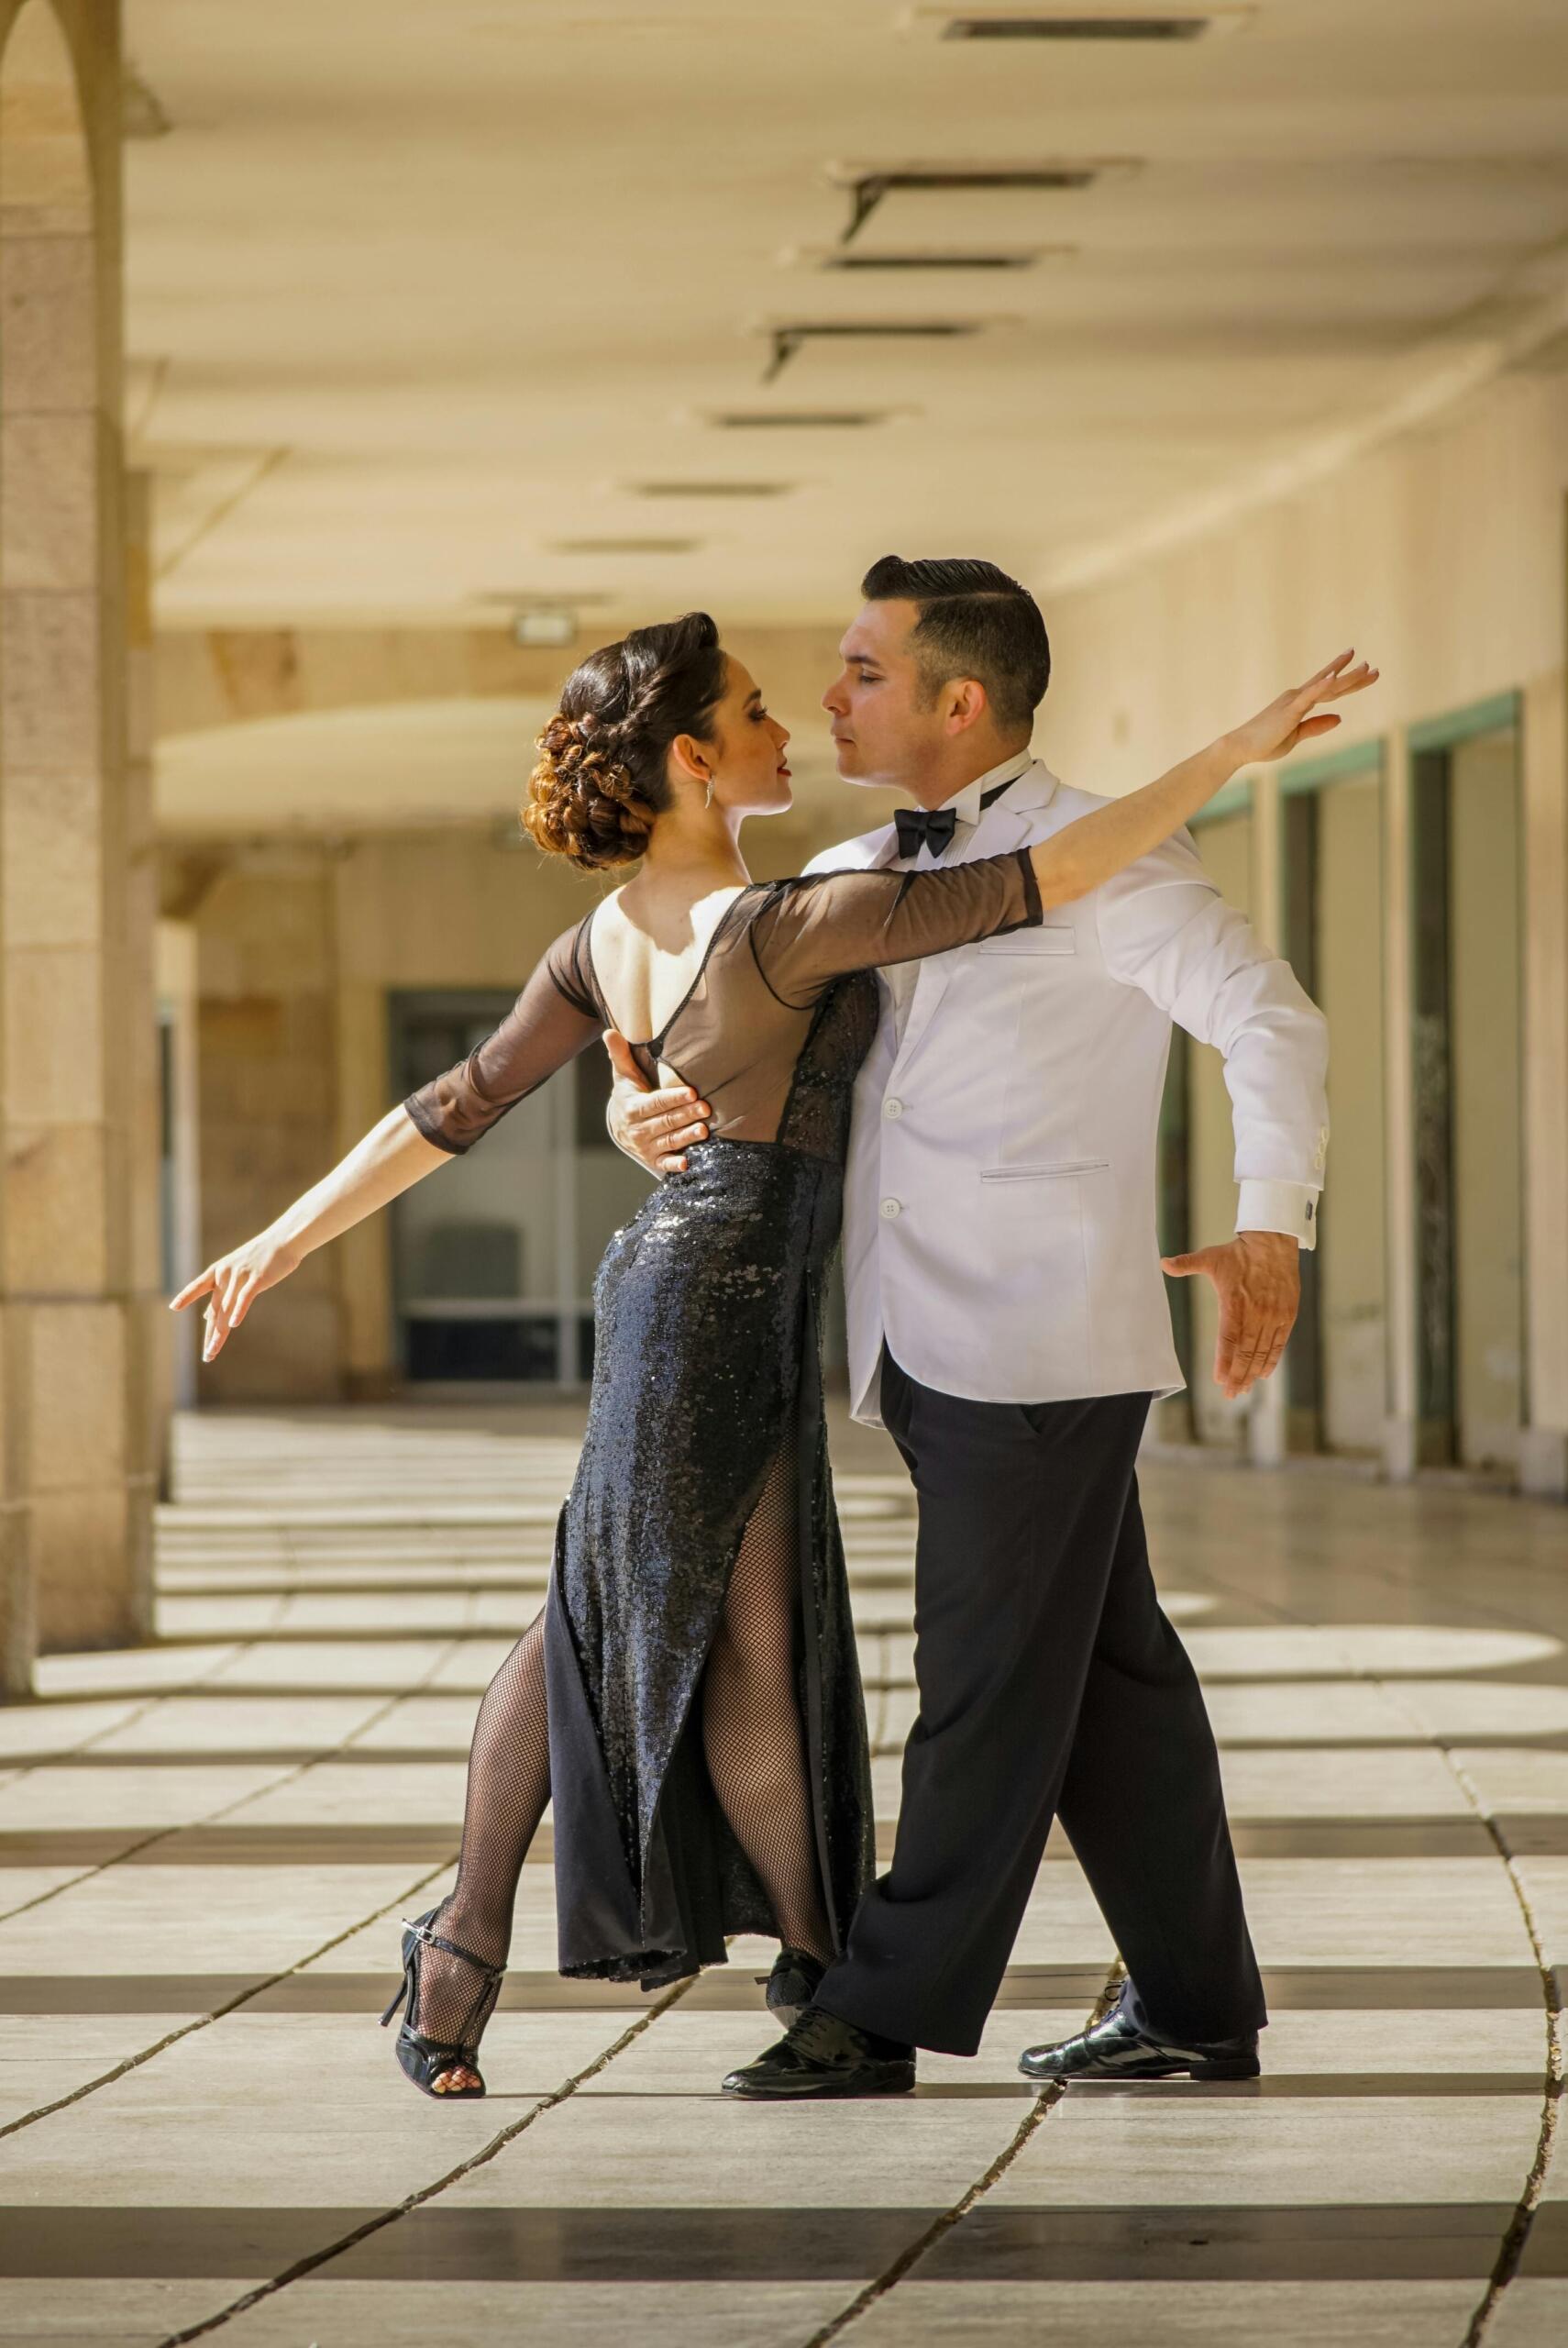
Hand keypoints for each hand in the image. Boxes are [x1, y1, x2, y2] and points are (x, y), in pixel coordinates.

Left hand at [169, 1230, 302, 1361]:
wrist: (284, 1240)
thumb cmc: (263, 1258)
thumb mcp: (238, 1274)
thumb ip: (222, 1294)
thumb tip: (206, 1315)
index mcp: (219, 1271)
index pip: (198, 1286)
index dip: (186, 1296)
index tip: (173, 1306)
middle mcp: (225, 1274)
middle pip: (215, 1309)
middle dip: (210, 1334)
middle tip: (207, 1355)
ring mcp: (240, 1276)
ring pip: (227, 1309)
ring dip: (220, 1332)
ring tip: (213, 1350)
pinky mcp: (257, 1278)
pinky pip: (245, 1297)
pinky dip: (239, 1311)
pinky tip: (233, 1325)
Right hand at [604, 1030, 710, 1175]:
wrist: (620, 1126)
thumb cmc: (629, 1094)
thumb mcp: (623, 1075)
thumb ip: (620, 1054)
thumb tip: (608, 1031)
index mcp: (632, 1108)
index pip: (655, 1102)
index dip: (673, 1098)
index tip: (691, 1092)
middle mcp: (638, 1129)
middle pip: (666, 1121)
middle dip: (686, 1115)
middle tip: (705, 1108)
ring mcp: (646, 1146)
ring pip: (669, 1141)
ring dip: (686, 1137)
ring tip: (704, 1130)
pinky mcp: (654, 1159)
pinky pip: (665, 1163)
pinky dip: (674, 1165)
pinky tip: (687, 1163)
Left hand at [1160, 1231, 1299, 1398]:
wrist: (1273, 1243)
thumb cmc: (1239, 1253)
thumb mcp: (1210, 1257)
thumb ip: (1186, 1264)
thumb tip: (1162, 1263)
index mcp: (1234, 1303)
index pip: (1228, 1340)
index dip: (1224, 1362)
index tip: (1218, 1380)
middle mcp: (1255, 1313)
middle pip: (1246, 1352)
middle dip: (1237, 1376)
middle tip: (1230, 1394)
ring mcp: (1273, 1316)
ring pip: (1262, 1352)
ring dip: (1252, 1373)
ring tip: (1243, 1388)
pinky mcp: (1287, 1316)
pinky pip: (1279, 1344)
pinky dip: (1271, 1361)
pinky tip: (1263, 1374)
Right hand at [1224, 650, 1378, 767]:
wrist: (1240, 747)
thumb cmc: (1263, 744)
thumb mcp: (1296, 736)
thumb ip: (1316, 726)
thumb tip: (1340, 718)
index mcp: (1298, 703)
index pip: (1328, 689)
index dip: (1346, 679)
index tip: (1361, 668)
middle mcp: (1297, 697)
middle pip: (1332, 684)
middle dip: (1354, 676)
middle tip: (1374, 668)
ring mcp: (1294, 701)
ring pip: (1326, 686)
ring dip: (1347, 677)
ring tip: (1367, 667)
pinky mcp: (1290, 710)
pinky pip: (1310, 695)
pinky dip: (1323, 685)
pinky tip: (1335, 676)